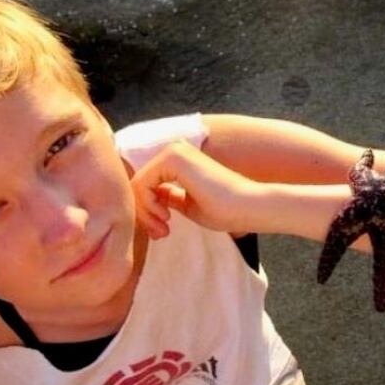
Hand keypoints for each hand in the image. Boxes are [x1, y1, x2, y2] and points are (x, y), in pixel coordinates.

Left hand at [130, 139, 258, 238]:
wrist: (248, 206)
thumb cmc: (225, 209)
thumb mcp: (187, 204)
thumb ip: (168, 197)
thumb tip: (147, 199)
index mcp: (178, 160)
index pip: (146, 185)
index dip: (147, 211)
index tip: (162, 232)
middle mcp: (174, 150)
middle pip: (138, 184)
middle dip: (144, 213)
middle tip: (160, 234)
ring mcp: (173, 151)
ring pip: (137, 185)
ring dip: (145, 212)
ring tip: (163, 230)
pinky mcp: (173, 158)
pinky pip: (141, 184)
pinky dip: (147, 206)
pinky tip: (166, 217)